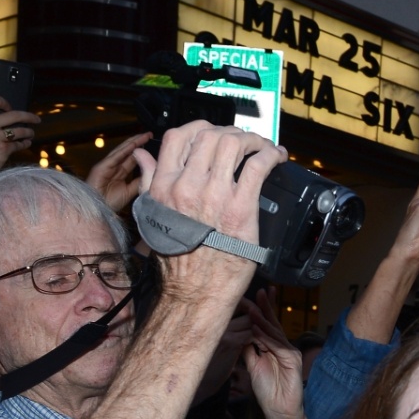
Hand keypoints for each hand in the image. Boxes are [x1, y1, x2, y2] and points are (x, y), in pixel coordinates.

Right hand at [0, 94, 38, 193]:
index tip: (11, 109)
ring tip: (31, 134)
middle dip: (29, 116)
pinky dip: (24, 143)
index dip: (5, 102)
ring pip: (20, 130)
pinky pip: (19, 144)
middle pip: (14, 115)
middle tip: (36, 119)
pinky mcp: (2, 149)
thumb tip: (5, 112)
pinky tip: (26, 143)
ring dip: (29, 132)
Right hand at [86, 132, 149, 216]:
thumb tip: (150, 173)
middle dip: (138, 142)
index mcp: (120, 172)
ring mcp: (107, 165)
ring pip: (122, 151)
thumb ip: (138, 182)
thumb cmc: (109, 203)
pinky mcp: (101, 167)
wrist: (96, 210)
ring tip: (144, 136)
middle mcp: (113, 167)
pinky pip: (115, 157)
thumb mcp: (129, 191)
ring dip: (133, 142)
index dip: (142, 151)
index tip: (152, 144)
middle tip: (149, 134)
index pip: (132, 158)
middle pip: (128, 152)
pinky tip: (134, 144)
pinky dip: (124, 150)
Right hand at [134, 121, 281, 301]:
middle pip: (212, 135)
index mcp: (164, 184)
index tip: (216, 133)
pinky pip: (258, 166)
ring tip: (263, 147)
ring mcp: (214, 195)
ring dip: (254, 140)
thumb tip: (141, 156)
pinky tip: (277, 157)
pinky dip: (271, 155)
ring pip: (234, 144)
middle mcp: (187, 185)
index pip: (179, 135)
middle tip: (245, 142)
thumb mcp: (153, 215)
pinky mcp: (240, 208)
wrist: (194, 291)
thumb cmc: (177, 259)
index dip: (202, 127)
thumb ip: (149, 181)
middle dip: (233, 132)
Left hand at [242, 287, 308, 418]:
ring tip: (253, 308)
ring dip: (263, 320)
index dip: (261, 311)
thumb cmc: (267, 391)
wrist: (279, 410)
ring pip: (275, 332)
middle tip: (260, 291)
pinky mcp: (292, 360)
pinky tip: (258, 328)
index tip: (253, 297)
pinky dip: (267, 336)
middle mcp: (283, 347)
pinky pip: (277, 345)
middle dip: (266, 307)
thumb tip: (241, 332)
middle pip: (273, 324)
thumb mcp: (253, 365)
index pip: (267, 326)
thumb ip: (249, 349)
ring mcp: (289, 352)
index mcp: (274, 347)